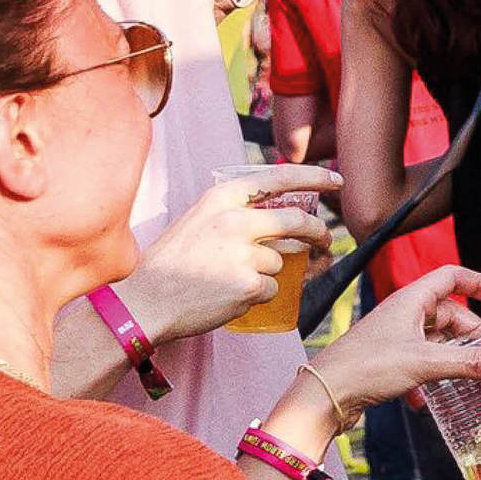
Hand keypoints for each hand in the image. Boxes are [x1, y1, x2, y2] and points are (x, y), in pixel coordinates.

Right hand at [128, 164, 340, 339]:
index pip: (279, 178)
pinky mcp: (249, 285)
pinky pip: (271, 288)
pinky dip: (258, 295)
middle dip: (317, 232)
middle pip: (296, 221)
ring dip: (266, 272)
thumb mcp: (198, 221)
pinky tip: (228, 296)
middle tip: (325, 241)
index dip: (314, 177)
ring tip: (228, 280)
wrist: (144, 302)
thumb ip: (234, 213)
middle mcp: (235, 220)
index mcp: (221, 198)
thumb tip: (282, 217)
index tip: (337, 179)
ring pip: (280, 262)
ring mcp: (244, 253)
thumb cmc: (171, 264)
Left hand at [304, 264, 480, 415]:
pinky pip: (419, 363)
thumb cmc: (366, 367)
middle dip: (472, 334)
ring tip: (471, 376)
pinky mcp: (385, 362)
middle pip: (448, 314)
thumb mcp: (426, 363)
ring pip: (435, 340)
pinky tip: (429, 401)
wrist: (323, 394)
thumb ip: (471, 363)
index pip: (452, 277)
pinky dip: (430, 378)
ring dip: (453, 358)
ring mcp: (393, 338)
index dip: (480, 284)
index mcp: (410, 300)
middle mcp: (402, 314)